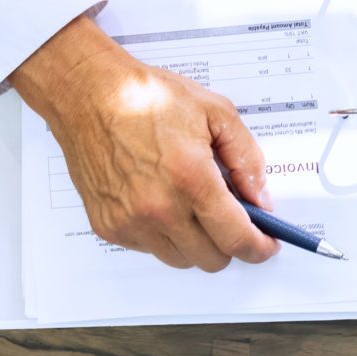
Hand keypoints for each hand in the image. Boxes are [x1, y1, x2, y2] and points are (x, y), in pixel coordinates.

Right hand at [8, 14, 277, 269]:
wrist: (89, 96)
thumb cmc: (147, 97)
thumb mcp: (217, 113)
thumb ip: (247, 159)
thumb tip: (260, 198)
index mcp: (191, 178)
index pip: (235, 237)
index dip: (258, 248)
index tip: (267, 246)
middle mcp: (159, 208)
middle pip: (210, 259)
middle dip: (230, 244)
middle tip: (234, 221)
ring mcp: (130, 221)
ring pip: (180, 259)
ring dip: (197, 243)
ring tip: (195, 206)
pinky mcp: (108, 227)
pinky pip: (149, 249)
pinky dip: (164, 235)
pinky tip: (165, 203)